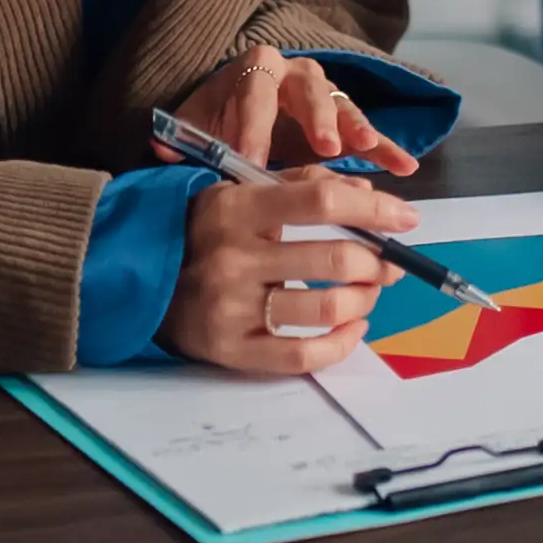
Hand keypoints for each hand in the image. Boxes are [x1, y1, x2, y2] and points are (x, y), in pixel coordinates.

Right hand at [158, 165, 422, 373]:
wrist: (136, 275)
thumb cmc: (202, 229)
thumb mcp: (239, 191)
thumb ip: (302, 185)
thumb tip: (368, 194)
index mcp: (238, 209)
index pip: (323, 202)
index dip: (375, 208)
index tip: (406, 217)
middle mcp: (235, 258)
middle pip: (335, 258)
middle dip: (379, 261)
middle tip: (389, 262)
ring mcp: (232, 308)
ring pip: (326, 308)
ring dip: (364, 300)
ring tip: (368, 292)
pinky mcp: (231, 350)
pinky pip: (302, 357)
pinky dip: (341, 344)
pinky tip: (353, 328)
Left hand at [173, 47, 417, 177]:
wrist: (233, 109)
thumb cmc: (216, 119)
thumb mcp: (196, 124)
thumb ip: (183, 139)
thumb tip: (162, 149)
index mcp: (254, 68)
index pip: (255, 89)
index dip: (252, 124)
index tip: (250, 161)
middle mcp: (295, 75)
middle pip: (309, 88)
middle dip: (315, 117)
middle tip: (322, 147)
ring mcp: (324, 97)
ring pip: (343, 106)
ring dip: (354, 127)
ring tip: (363, 147)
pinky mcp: (343, 124)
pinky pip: (368, 132)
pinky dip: (387, 148)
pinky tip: (404, 167)